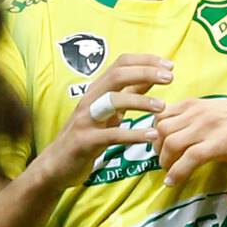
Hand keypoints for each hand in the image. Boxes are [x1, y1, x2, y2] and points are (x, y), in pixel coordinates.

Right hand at [34, 53, 172, 192]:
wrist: (56, 165)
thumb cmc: (88, 135)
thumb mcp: (109, 111)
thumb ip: (130, 93)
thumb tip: (154, 76)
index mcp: (98, 89)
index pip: (121, 63)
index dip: (146, 60)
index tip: (170, 65)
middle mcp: (90, 99)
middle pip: (117, 75)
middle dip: (145, 72)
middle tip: (170, 77)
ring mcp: (86, 119)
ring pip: (112, 101)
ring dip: (140, 101)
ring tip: (162, 107)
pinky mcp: (85, 141)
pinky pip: (111, 135)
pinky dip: (132, 134)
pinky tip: (151, 135)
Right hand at [152, 92, 226, 206]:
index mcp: (221, 141)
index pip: (192, 156)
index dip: (177, 171)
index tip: (170, 182)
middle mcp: (206, 124)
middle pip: (173, 141)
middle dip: (165, 159)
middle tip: (167, 168)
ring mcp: (197, 111)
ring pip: (165, 125)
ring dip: (159, 141)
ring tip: (164, 152)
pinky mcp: (192, 103)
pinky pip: (166, 111)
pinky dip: (159, 123)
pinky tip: (163, 134)